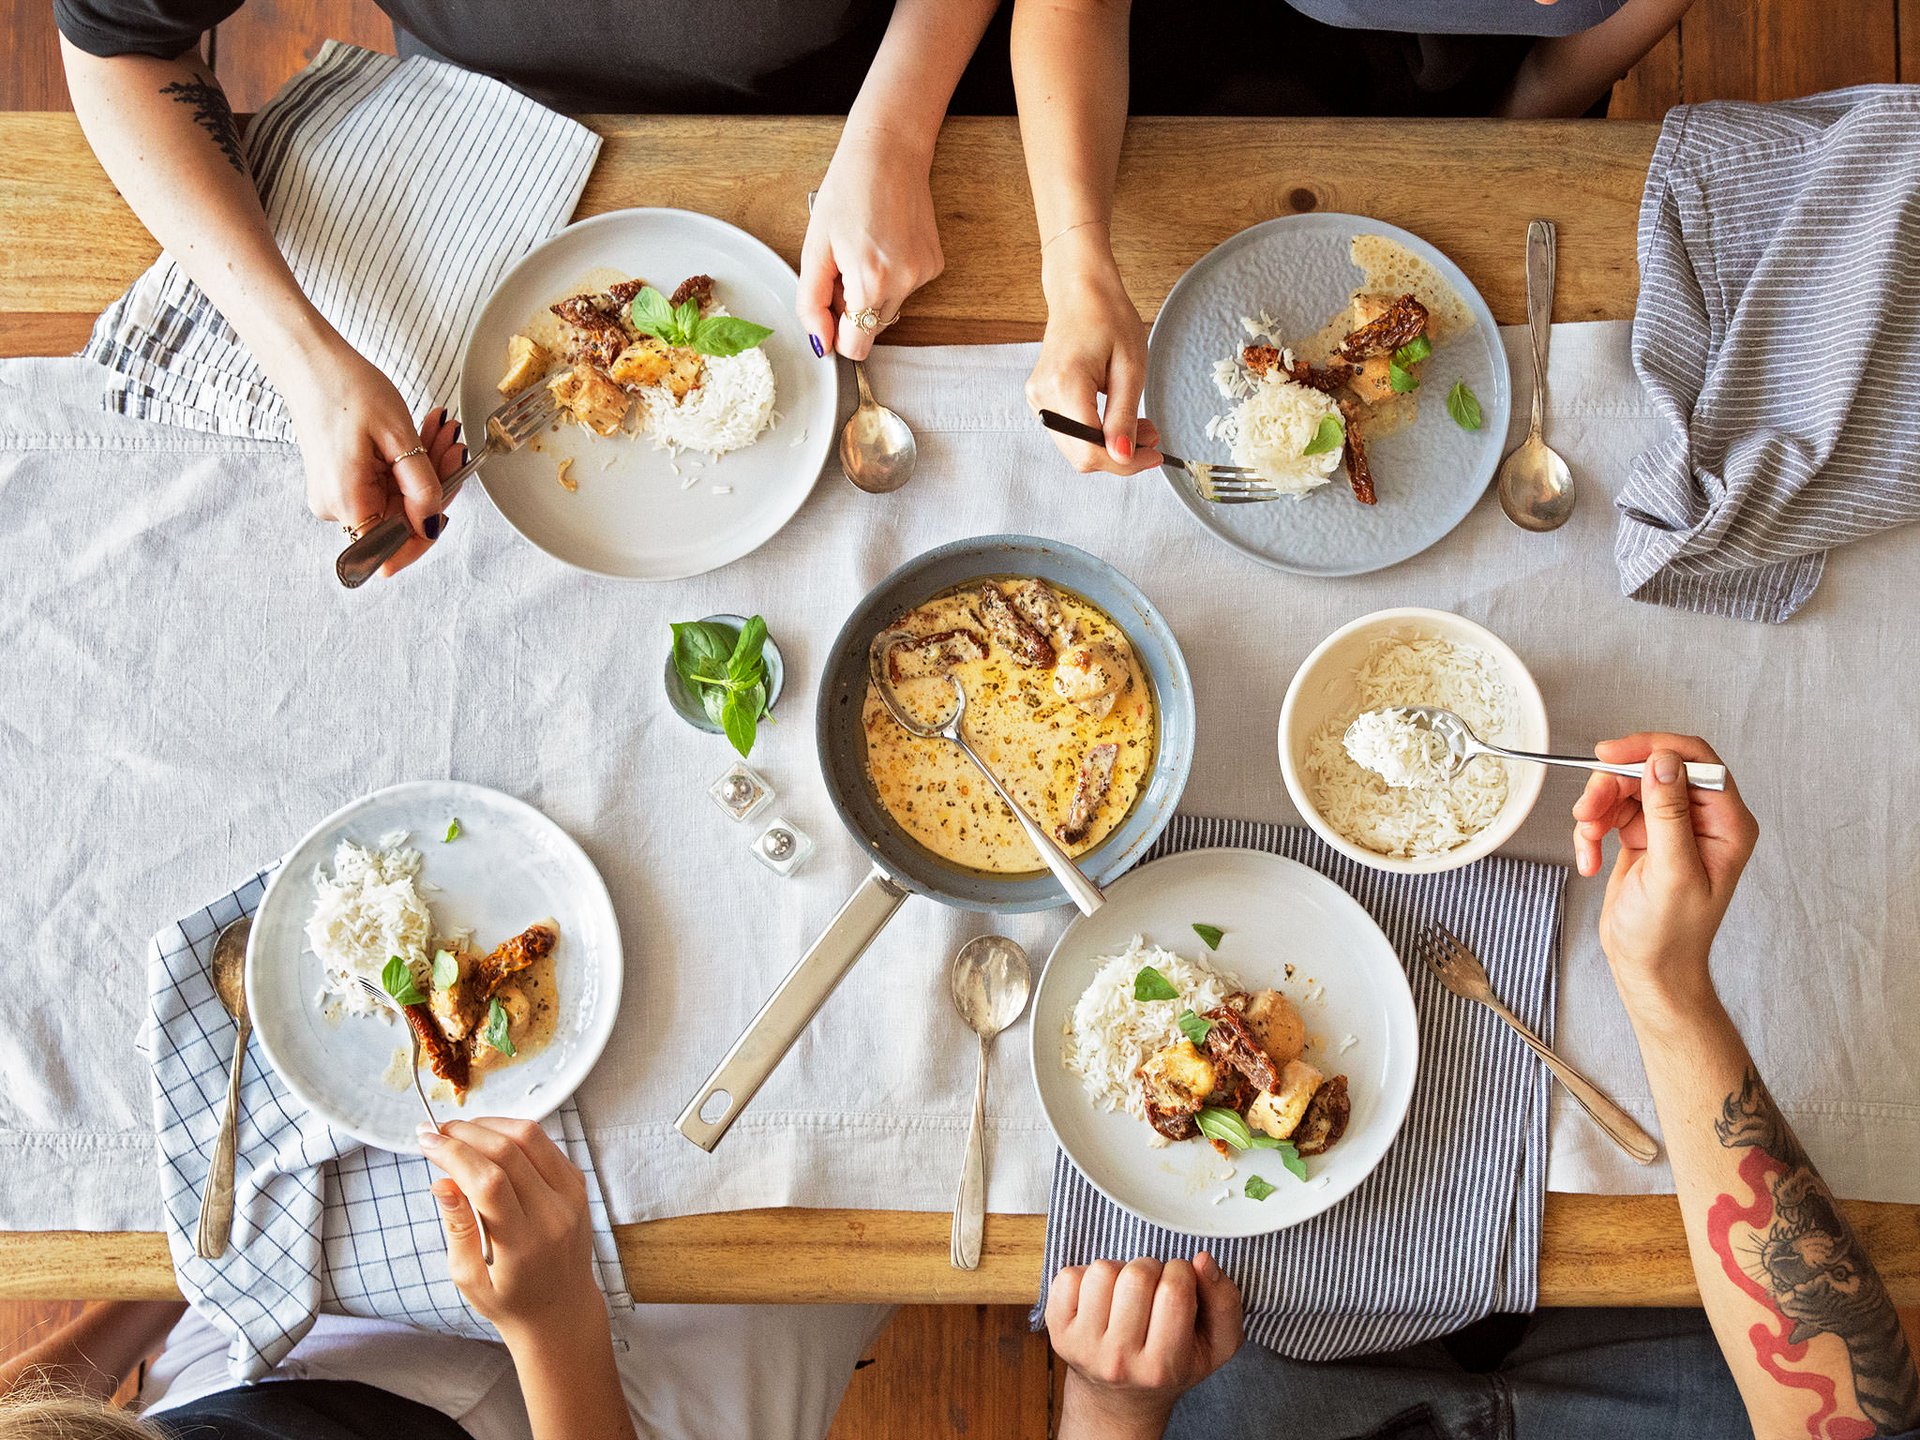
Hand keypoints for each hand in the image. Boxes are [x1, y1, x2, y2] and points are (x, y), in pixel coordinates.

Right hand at [280, 330, 463, 576]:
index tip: (449, 508)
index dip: (426, 535)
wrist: (308, 360)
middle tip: (454, 446)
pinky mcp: (342, 481)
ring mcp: (337, 495)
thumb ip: (420, 487)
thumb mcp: (398, 436)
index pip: (393, 547)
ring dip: (426, 467)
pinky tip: (423, 434)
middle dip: (435, 484)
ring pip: (397, 497)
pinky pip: (384, 482)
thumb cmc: (347, 388)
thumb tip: (432, 526)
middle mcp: (337, 507)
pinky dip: (406, 462)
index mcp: (348, 501)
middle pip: (401, 517)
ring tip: (441, 430)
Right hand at [420, 1118, 602, 1345]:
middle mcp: (554, 1214)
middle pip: (509, 1152)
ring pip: (530, 1137)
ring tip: (458, 1132)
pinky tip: (489, 1140)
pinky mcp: (578, 1184)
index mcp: (524, 1243)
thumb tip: (440, 1181)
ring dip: (489, 1125)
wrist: (561, 1309)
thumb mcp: (469, 1277)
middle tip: (435, 1132)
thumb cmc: (509, 1299)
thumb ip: (457, 1227)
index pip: (488, 1182)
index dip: (454, 1154)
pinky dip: (513, 1133)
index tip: (425, 1140)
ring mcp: (572, 1196)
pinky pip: (544, 1144)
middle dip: (466, 1133)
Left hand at [797, 129, 943, 360]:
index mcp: (870, 282)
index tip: (829, 311)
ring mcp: (923, 275)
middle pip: (871, 331)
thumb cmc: (848, 192)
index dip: (837, 334)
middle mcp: (904, 283)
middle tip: (843, 268)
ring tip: (864, 251)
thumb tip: (820, 343)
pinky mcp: (934, 265)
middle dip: (853, 310)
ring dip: (872, 294)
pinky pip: (906, 290)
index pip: (855, 347)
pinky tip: (885, 244)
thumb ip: (812, 302)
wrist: (888, 153)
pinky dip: (892, 277)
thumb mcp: (815, 248)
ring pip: (888, 310)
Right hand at [1029, 227, 1163, 475]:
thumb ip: (1124, 417)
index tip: (1155, 456)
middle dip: (1120, 456)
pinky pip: (1070, 433)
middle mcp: (1043, 398)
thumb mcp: (1130, 368)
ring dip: (1109, 447)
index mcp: (1065, 386)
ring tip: (1139, 426)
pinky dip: (1096, 434)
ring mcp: (1038, 400)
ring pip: (1076, 449)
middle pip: (1081, 456)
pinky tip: (1115, 418)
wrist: (1079, 291)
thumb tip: (1123, 457)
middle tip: (1152, 439)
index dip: (1125, 462)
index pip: (1091, 450)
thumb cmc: (1108, 318)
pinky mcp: (1040, 399)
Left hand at [1047, 1254, 1241, 1438]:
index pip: (1175, 1291)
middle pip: (1137, 1275)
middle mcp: (1118, 1362)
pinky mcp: (1057, 1331)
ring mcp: (1083, 1347)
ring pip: (1103, 1270)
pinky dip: (1086, 1277)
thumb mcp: (1216, 1344)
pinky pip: (1068, 1275)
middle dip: (1151, 1269)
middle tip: (1152, 1292)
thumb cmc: (1171, 1364)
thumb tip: (1201, 1260)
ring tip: (1126, 1295)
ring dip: (1119, 1272)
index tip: (1180, 1285)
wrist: (1120, 1399)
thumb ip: (1224, 1301)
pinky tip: (1100, 1299)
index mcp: (1161, 1367)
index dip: (1181, 1273)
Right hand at [1571, 734, 1759, 1010]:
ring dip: (1597, 809)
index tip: (1611, 755)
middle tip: (1587, 810)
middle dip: (1614, 786)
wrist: (1648, 968)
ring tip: (1586, 841)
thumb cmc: (1670, 934)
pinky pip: (1610, 812)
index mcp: (1726, 823)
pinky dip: (1591, 831)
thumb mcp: (1672, 872)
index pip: (1694, 761)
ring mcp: (1670, 826)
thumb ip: (1669, 813)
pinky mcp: (1642, 836)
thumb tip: (1662, 761)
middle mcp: (1701, 819)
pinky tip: (1588, 859)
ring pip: (1625, 788)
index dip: (1652, 749)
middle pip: (1651, 770)